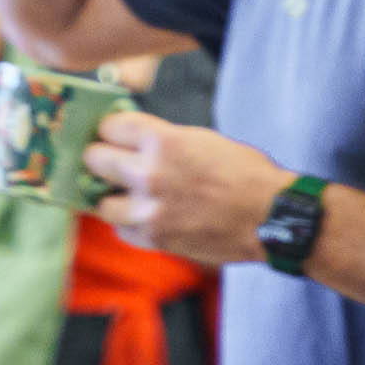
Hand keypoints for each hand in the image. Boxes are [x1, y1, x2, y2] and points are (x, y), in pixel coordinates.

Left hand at [84, 110, 290, 264]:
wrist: (269, 216)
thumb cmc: (244, 174)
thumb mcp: (203, 140)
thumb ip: (163, 141)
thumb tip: (132, 142)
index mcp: (164, 140)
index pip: (110, 127)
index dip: (109, 131)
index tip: (111, 136)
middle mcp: (149, 174)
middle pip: (94, 161)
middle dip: (100, 161)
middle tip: (106, 164)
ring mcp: (147, 210)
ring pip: (101, 204)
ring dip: (112, 199)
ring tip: (128, 197)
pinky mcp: (152, 238)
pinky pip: (121, 229)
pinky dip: (128, 223)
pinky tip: (144, 217)